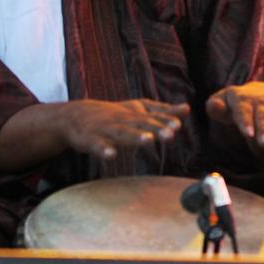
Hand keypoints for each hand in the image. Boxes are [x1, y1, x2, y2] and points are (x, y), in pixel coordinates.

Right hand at [58, 98, 189, 159]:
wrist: (75, 115)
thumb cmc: (113, 115)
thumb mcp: (138, 110)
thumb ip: (163, 111)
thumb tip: (188, 108)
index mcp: (135, 115)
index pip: (153, 117)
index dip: (165, 121)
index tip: (177, 126)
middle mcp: (123, 120)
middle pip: (141, 124)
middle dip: (156, 129)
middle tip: (171, 134)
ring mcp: (106, 129)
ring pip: (122, 133)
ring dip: (135, 137)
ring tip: (148, 141)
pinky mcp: (90, 139)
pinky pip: (97, 145)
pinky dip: (103, 150)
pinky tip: (111, 155)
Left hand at [206, 81, 263, 166]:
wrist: (261, 93)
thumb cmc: (235, 103)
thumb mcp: (222, 101)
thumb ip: (215, 106)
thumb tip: (214, 107)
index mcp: (243, 99)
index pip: (244, 110)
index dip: (246, 121)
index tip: (248, 133)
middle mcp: (262, 104)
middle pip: (263, 117)